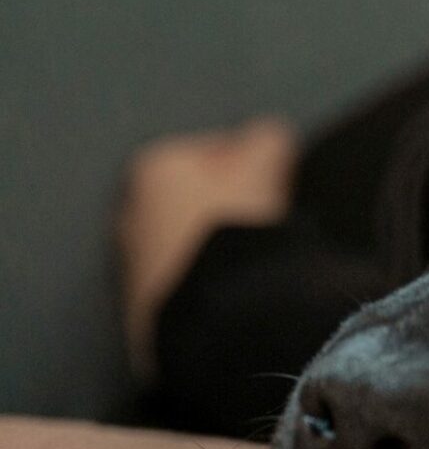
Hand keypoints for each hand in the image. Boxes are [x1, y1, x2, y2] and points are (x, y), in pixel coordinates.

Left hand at [119, 117, 298, 380]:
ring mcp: (135, 259)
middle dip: (230, 204)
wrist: (214, 310)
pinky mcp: (144, 301)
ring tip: (254, 258)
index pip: (217, 149)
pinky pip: (187, 275)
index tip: (276, 184)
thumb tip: (271, 137)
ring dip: (218, 243)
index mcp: (155, 166)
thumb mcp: (264, 165)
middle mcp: (132, 209)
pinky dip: (209, 277)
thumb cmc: (233, 231)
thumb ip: (268, 138)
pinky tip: (236, 284)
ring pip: (191, 238)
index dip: (256, 165)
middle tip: (266, 220)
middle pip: (199, 195)